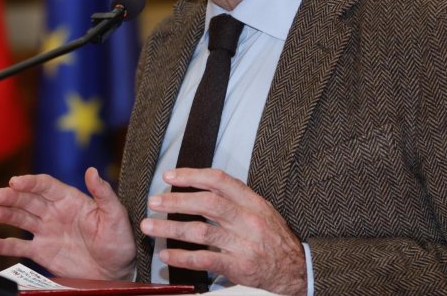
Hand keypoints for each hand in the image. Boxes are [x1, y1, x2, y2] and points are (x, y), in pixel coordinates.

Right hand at [0, 167, 135, 280]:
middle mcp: (54, 212)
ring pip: (20, 218)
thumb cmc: (119, 241)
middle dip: (12, 196)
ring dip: (5, 214)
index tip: (16, 181)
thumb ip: (103, 194)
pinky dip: (1, 244)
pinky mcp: (41, 252)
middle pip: (29, 200)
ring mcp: (46, 231)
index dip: (30, 182)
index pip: (45, 186)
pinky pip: (17, 246)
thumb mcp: (116, 216)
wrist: (116, 272)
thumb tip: (92, 170)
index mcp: (70, 200)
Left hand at [141, 168, 305, 294]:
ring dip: (171, 228)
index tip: (169, 176)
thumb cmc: (274, 238)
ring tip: (150, 226)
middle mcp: (248, 220)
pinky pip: (205, 260)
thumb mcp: (262, 210)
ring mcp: (243, 244)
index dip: (191, 176)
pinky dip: (183, 257)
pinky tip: (167, 254)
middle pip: (207, 204)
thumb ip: (235, 199)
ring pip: (201, 232)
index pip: (218, 181)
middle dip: (176, 201)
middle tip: (154, 201)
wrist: (296, 270)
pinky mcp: (239, 267)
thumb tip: (199, 187)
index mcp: (253, 202)